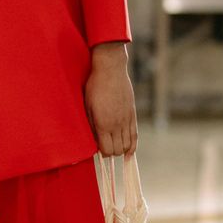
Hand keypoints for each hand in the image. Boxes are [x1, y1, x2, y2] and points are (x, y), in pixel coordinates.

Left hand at [85, 42, 137, 156]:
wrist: (111, 69)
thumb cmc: (94, 86)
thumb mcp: (87, 106)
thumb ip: (91, 125)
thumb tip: (94, 140)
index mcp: (102, 123)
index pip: (106, 150)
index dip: (102, 153)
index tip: (98, 148)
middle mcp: (116, 124)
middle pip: (117, 150)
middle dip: (111, 152)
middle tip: (105, 146)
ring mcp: (126, 119)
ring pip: (127, 145)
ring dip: (121, 149)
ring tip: (115, 146)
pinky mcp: (132, 114)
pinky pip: (135, 135)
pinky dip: (133, 146)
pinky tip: (130, 151)